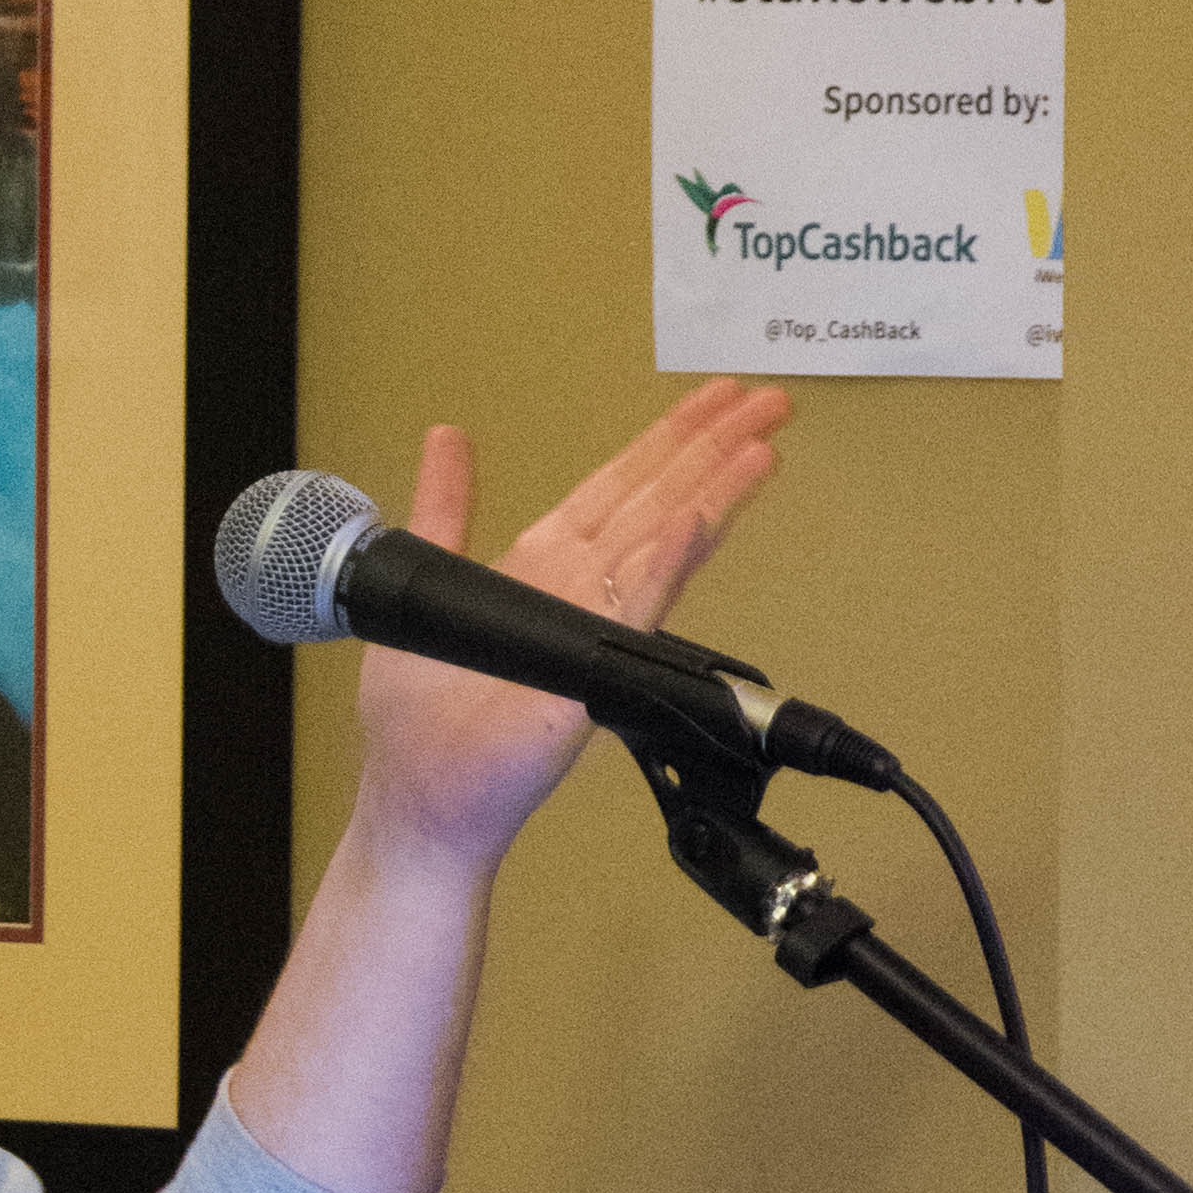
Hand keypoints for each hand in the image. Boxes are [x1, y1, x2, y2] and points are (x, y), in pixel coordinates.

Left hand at [351, 379, 790, 878]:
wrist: (423, 794)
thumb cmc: (422, 712)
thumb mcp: (425, 579)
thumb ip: (445, 507)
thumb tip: (447, 436)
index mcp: (543, 562)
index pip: (620, 483)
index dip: (670, 438)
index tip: (718, 398)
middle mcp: (578, 586)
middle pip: (659, 498)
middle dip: (714, 446)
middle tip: (770, 401)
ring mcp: (592, 625)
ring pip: (663, 539)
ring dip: (713, 490)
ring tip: (765, 443)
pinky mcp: (588, 666)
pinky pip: (635, 602)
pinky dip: (668, 560)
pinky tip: (701, 520)